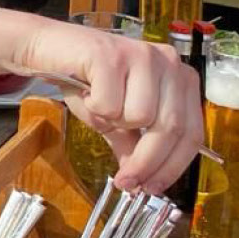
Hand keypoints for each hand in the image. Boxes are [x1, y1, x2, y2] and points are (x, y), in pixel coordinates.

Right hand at [13, 17, 201, 192]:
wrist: (46, 49)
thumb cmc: (85, 81)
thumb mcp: (117, 119)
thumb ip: (135, 145)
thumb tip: (144, 180)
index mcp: (179, 79)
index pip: (191, 133)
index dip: (172, 167)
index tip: (152, 188)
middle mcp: (168, 62)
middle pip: (170, 128)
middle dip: (145, 162)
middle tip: (124, 182)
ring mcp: (140, 54)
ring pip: (140, 117)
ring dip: (113, 123)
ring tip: (97, 106)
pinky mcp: (111, 54)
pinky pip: (109, 104)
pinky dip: (92, 108)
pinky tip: (85, 93)